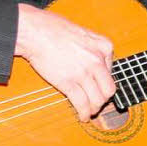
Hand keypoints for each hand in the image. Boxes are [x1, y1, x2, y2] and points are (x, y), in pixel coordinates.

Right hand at [15, 4, 114, 121]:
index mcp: (104, 46)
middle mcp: (98, 60)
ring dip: (94, 109)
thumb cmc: (54, 29)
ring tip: (89, 112)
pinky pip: (82, 103)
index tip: (98, 87)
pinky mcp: (69, 82)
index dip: (103, 82)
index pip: (112, 72)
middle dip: (103, 100)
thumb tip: (98, 65)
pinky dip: (84, 113)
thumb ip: (93, 49)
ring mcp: (84, 72)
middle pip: (109, 89)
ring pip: (98, 100)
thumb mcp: (84, 34)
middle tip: (96, 103)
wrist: (34, 31)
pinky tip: (83, 116)